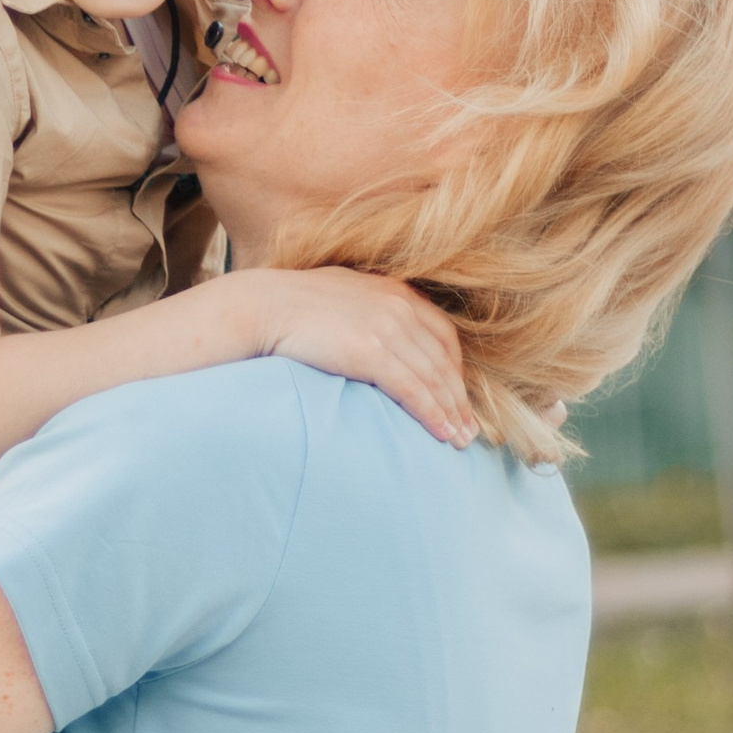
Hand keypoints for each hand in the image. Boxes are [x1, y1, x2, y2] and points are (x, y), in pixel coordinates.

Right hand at [245, 266, 476, 448]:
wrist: (261, 307)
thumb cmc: (291, 306)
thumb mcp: (341, 296)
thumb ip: (366, 310)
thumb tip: (368, 332)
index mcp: (395, 291)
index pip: (442, 334)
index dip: (455, 369)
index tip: (459, 396)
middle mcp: (399, 306)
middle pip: (443, 360)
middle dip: (460, 398)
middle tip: (471, 429)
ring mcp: (388, 328)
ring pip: (434, 378)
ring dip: (452, 413)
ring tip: (461, 441)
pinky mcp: (372, 352)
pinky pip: (413, 390)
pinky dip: (432, 415)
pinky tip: (441, 434)